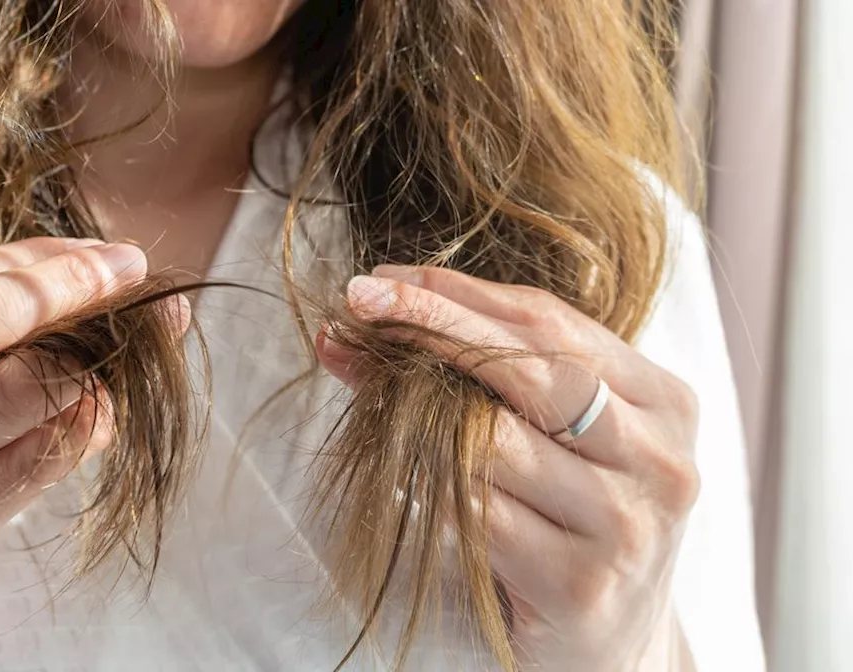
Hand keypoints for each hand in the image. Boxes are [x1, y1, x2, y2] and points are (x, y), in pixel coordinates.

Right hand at [0, 238, 182, 670]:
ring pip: (23, 387)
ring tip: (127, 355)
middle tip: (133, 273)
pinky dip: (85, 428)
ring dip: (95, 364)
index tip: (90, 252)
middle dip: (74, 282)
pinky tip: (103, 418)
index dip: (29, 256)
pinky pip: (37, 460)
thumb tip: (56, 290)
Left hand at [318, 265, 699, 671]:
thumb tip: (361, 323)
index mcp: (666, 404)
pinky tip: (405, 479)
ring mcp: (625, 527)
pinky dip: (430, 489)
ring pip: (494, 443)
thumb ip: (490, 377)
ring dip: (419, 412)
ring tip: (371, 393)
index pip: (551, 324)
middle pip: (529, 368)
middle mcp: (659, 461)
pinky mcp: (579, 586)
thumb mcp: (559, 440)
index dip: (458, 294)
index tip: (382, 279)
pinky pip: (477, 515)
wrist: (614, 646)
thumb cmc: (574, 521)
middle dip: (433, 325)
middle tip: (360, 304)